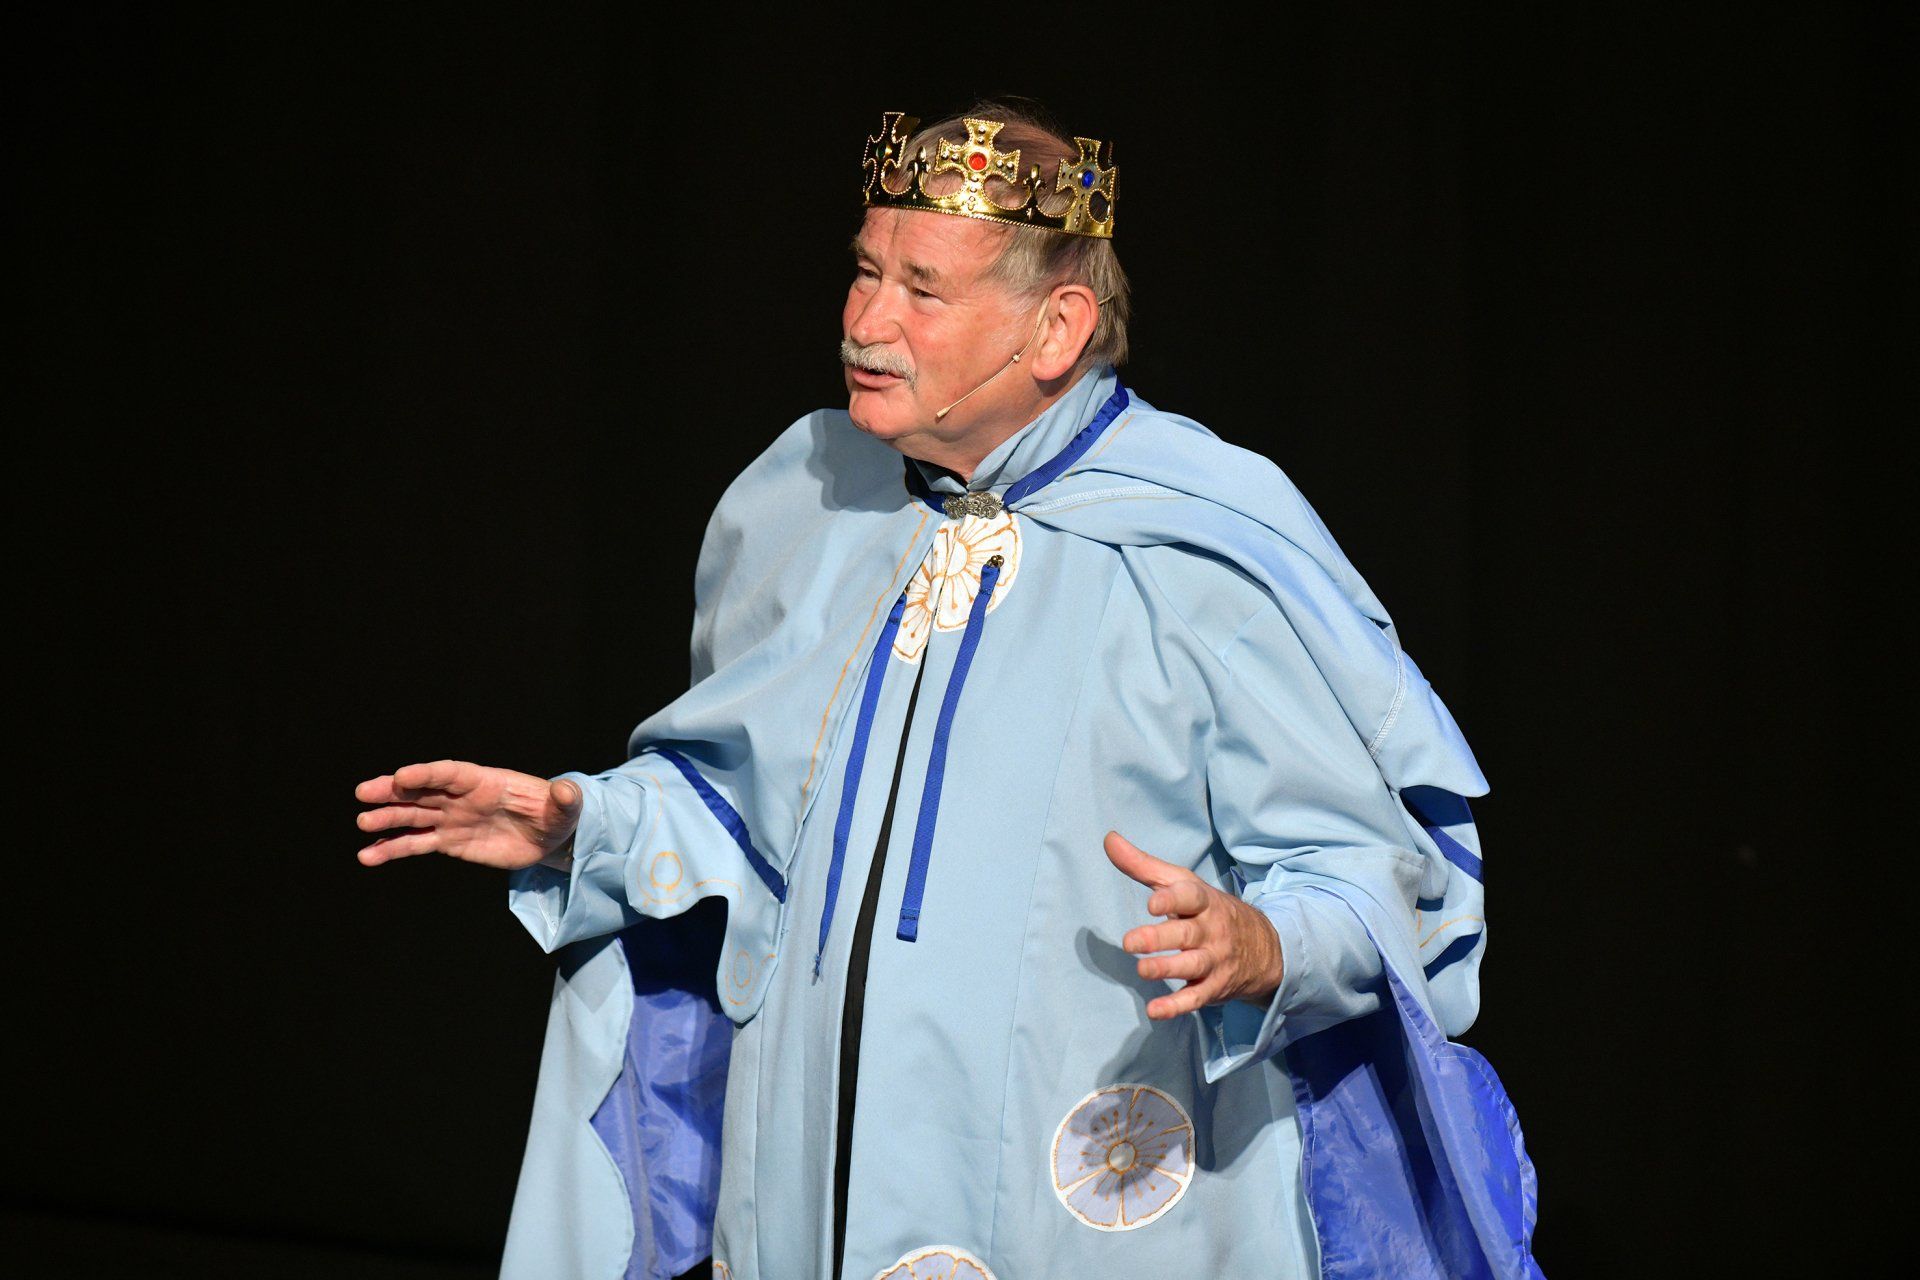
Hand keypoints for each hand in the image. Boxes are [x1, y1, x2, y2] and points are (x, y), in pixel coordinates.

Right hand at [354, 760, 582, 870]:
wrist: (549, 836)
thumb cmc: (557, 813)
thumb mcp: (567, 806)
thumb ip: (564, 798)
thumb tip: (570, 790)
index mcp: (486, 781)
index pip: (451, 773)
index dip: (427, 773)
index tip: (402, 776)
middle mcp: (462, 797)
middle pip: (422, 791)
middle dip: (394, 791)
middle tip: (364, 793)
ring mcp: (452, 818)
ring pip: (413, 817)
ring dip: (387, 820)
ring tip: (362, 825)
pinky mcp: (449, 842)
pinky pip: (416, 844)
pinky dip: (391, 849)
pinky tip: (368, 856)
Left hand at [1106, 830, 1284, 1020]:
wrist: (1264, 947)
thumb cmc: (1208, 910)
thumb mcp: (1182, 883)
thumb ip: (1143, 865)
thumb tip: (1109, 839)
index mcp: (1203, 902)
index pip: (1191, 897)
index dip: (1172, 900)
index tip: (1152, 904)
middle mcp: (1211, 931)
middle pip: (1187, 934)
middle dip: (1159, 938)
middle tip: (1129, 942)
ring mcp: (1214, 961)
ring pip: (1192, 966)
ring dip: (1167, 969)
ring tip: (1142, 970)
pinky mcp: (1213, 988)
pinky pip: (1196, 998)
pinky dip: (1176, 1006)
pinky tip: (1155, 1011)